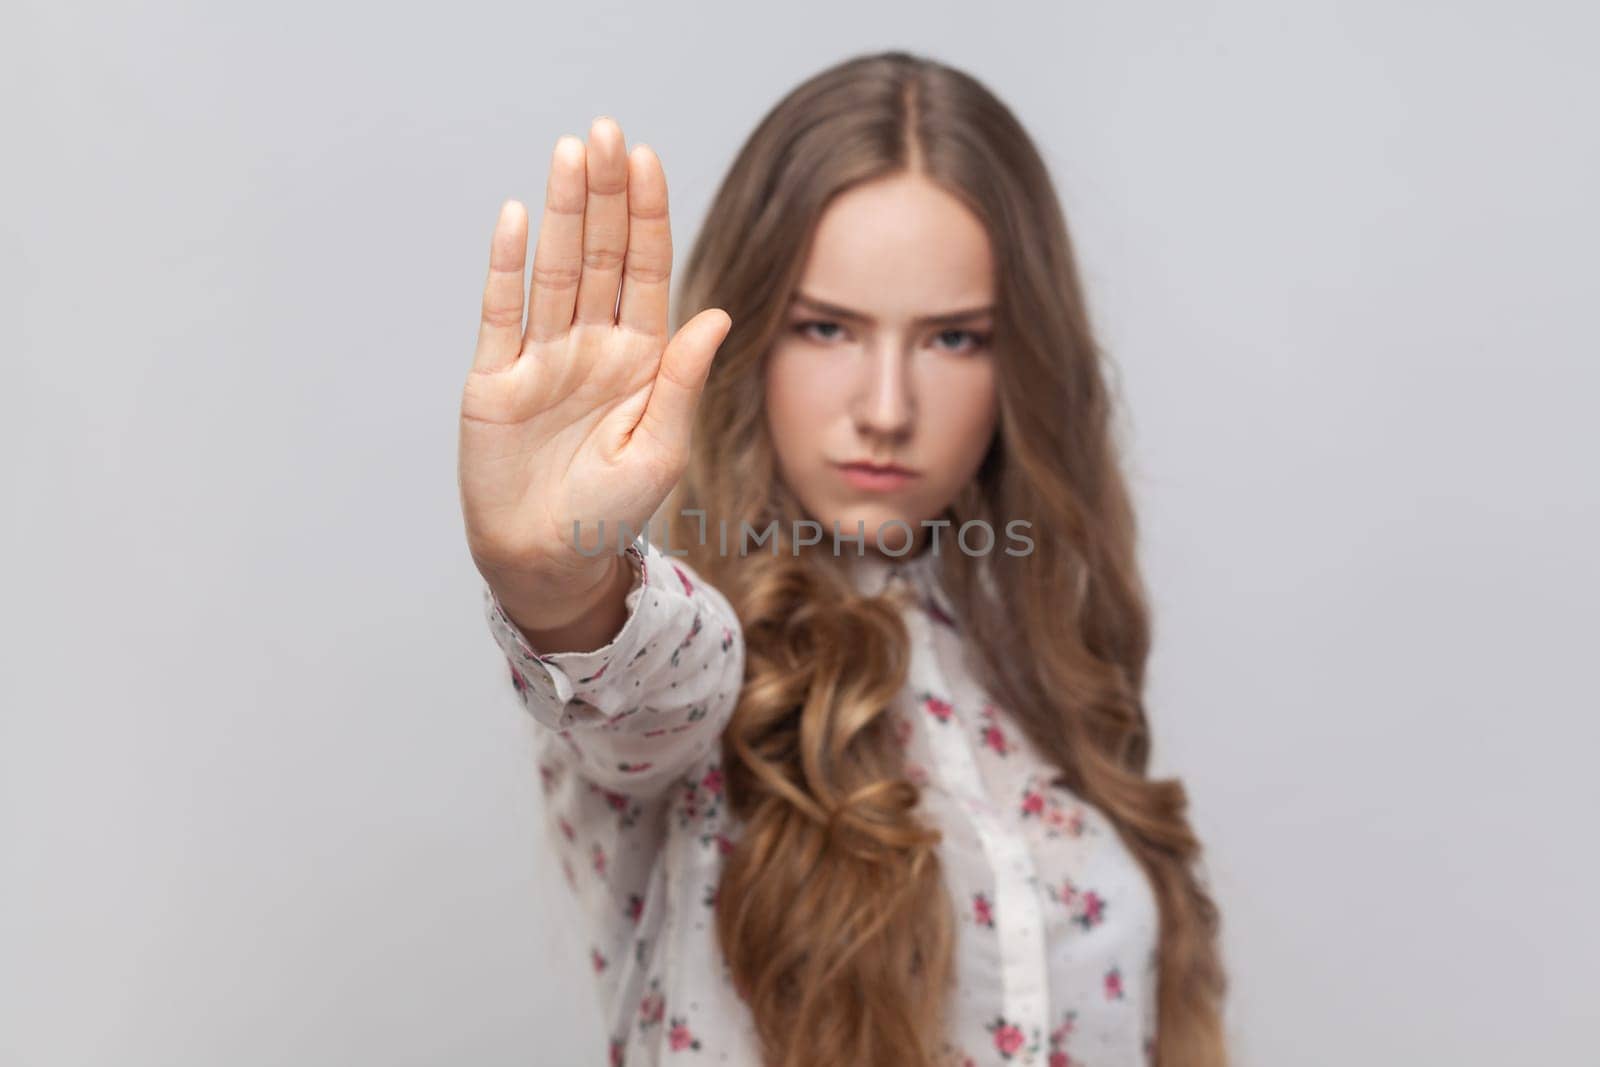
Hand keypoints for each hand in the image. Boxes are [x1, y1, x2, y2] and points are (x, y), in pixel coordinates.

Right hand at [458, 116, 730, 611]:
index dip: (647, 216)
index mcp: (641, 357)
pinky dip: (506, 267)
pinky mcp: (495, 378)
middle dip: (606, 194)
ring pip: (554, 269)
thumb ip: (682, 380)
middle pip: (600, 254)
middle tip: (606, 132)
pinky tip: (514, 218)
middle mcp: (593, 344)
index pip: (646, 270)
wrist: (549, 558)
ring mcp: (542, 356)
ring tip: (570, 154)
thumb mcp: (661, 448)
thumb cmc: (612, 510)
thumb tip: (716, 315)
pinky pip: (501, 312)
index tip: (648, 160)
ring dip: (561, 212)